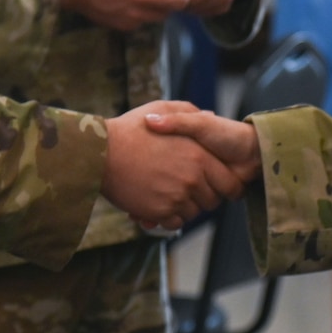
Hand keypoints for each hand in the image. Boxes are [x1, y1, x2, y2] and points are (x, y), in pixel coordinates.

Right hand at [103, 101, 247, 229]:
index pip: (230, 186)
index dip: (225, 187)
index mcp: (199, 156)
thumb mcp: (163, 109)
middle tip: (185, 187)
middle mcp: (192, 179)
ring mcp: (176, 197)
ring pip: (193, 213)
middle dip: (202, 197)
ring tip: (167, 192)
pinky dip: (168, 217)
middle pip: (212, 202)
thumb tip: (210, 114)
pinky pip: (174, 223)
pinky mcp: (158, 212)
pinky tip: (157, 203)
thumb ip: (190, 113)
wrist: (101, 151)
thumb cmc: (130, 129)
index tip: (215, 185)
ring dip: (184, 207)